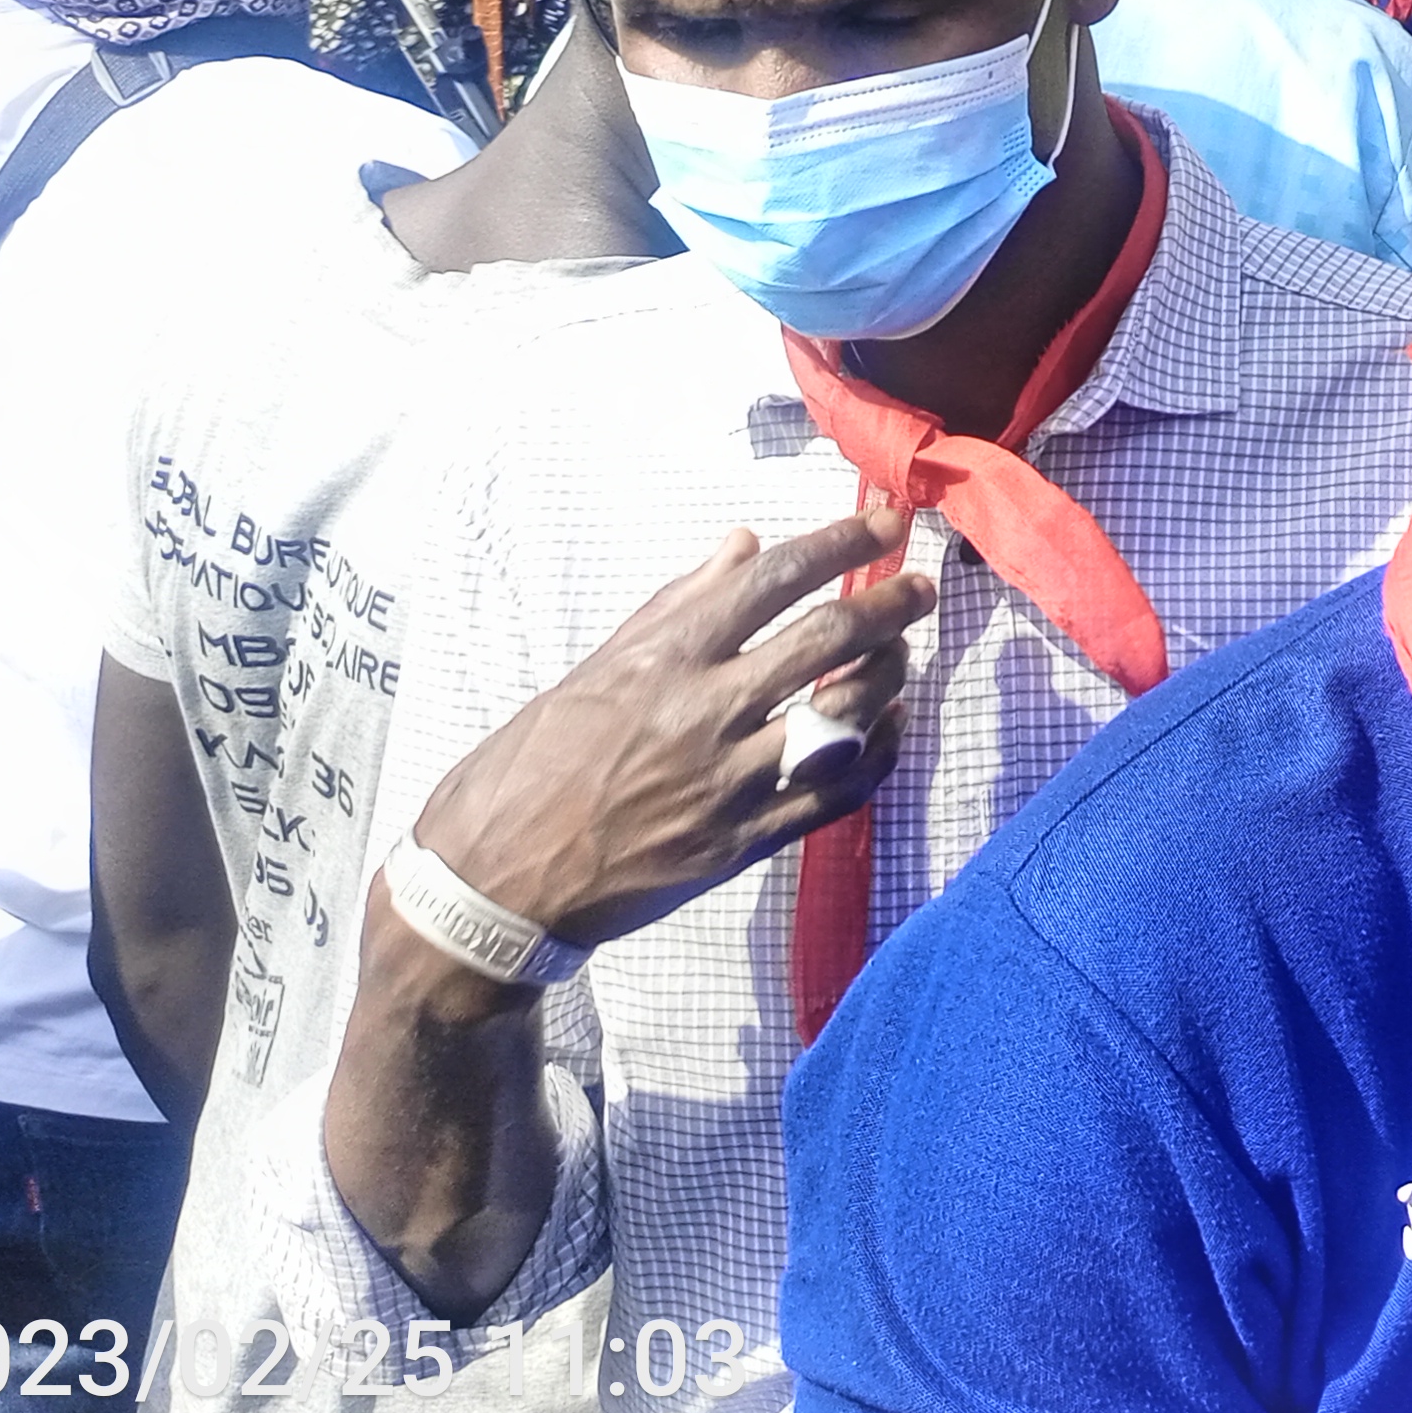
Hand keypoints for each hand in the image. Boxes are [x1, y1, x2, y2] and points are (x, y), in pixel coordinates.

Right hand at [401, 514, 933, 958]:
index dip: (843, 544)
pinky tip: (890, 729)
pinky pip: (834, 796)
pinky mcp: (739, 847)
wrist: (490, 890)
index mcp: (659, 661)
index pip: (774, 580)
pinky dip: (876, 757)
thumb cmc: (522, 773)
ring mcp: (725, 785)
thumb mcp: (586, 673)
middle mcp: (701, 715)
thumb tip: (743, 544)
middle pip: (825, 641)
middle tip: (922, 586)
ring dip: (888, 677)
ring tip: (904, 654)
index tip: (888, 522)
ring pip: (844, 717)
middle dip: (889, 604)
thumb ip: (672, 607)